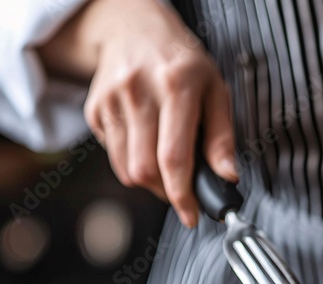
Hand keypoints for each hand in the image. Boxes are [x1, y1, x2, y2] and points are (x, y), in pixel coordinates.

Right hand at [39, 0, 236, 227]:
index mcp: (177, 85)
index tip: (192, 214)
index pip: (174, 156)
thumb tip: (228, 177)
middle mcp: (139, 91)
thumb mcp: (215, 90)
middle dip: (167, 192)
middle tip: (182, 190)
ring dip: (150, 183)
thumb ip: (223, 137)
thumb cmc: (181, 62)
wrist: (133, 28)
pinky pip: (115, 157)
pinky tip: (146, 144)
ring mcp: (111, 100)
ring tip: (167, 168)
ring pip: (127, 170)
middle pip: (145, 169)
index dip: (183, 195)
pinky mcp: (95, 110)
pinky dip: (133, 164)